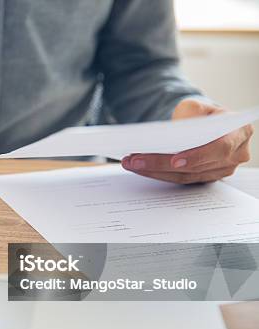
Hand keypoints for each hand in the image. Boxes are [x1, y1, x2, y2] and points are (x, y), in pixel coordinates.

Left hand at [121, 99, 253, 183]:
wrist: (202, 123)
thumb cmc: (200, 114)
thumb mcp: (195, 105)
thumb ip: (189, 114)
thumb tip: (173, 131)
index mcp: (240, 132)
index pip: (220, 148)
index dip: (197, 156)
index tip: (174, 161)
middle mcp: (235, 155)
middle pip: (196, 166)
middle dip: (161, 163)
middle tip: (135, 159)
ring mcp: (221, 170)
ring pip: (185, 176)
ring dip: (154, 171)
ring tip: (131, 163)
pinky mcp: (205, 177)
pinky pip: (180, 180)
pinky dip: (157, 174)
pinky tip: (139, 168)